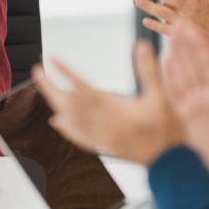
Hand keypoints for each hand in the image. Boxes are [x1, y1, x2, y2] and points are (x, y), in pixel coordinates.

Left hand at [33, 42, 182, 165]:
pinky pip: (78, 137)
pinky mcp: (104, 146)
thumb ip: (149, 70)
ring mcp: (101, 137)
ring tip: (45, 89)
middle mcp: (102, 124)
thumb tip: (142, 46)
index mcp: (114, 110)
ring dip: (54, 103)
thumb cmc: (168, 131)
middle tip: (38, 71)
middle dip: (50, 87)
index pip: (82, 87)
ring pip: (69, 119)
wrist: (170, 162)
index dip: (66, 73)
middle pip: (67, 104)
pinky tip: (57, 122)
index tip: (53, 60)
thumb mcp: (162, 96)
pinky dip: (65, 127)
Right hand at [162, 25, 208, 189]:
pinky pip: (175, 93)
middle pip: (195, 66)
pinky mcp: (186, 117)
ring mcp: (196, 107)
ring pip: (184, 76)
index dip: (201, 47)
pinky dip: (169, 78)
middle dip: (186, 45)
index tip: (194, 30)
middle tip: (178, 24)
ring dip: (177, 56)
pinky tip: (164, 63)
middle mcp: (208, 99)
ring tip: (170, 37)